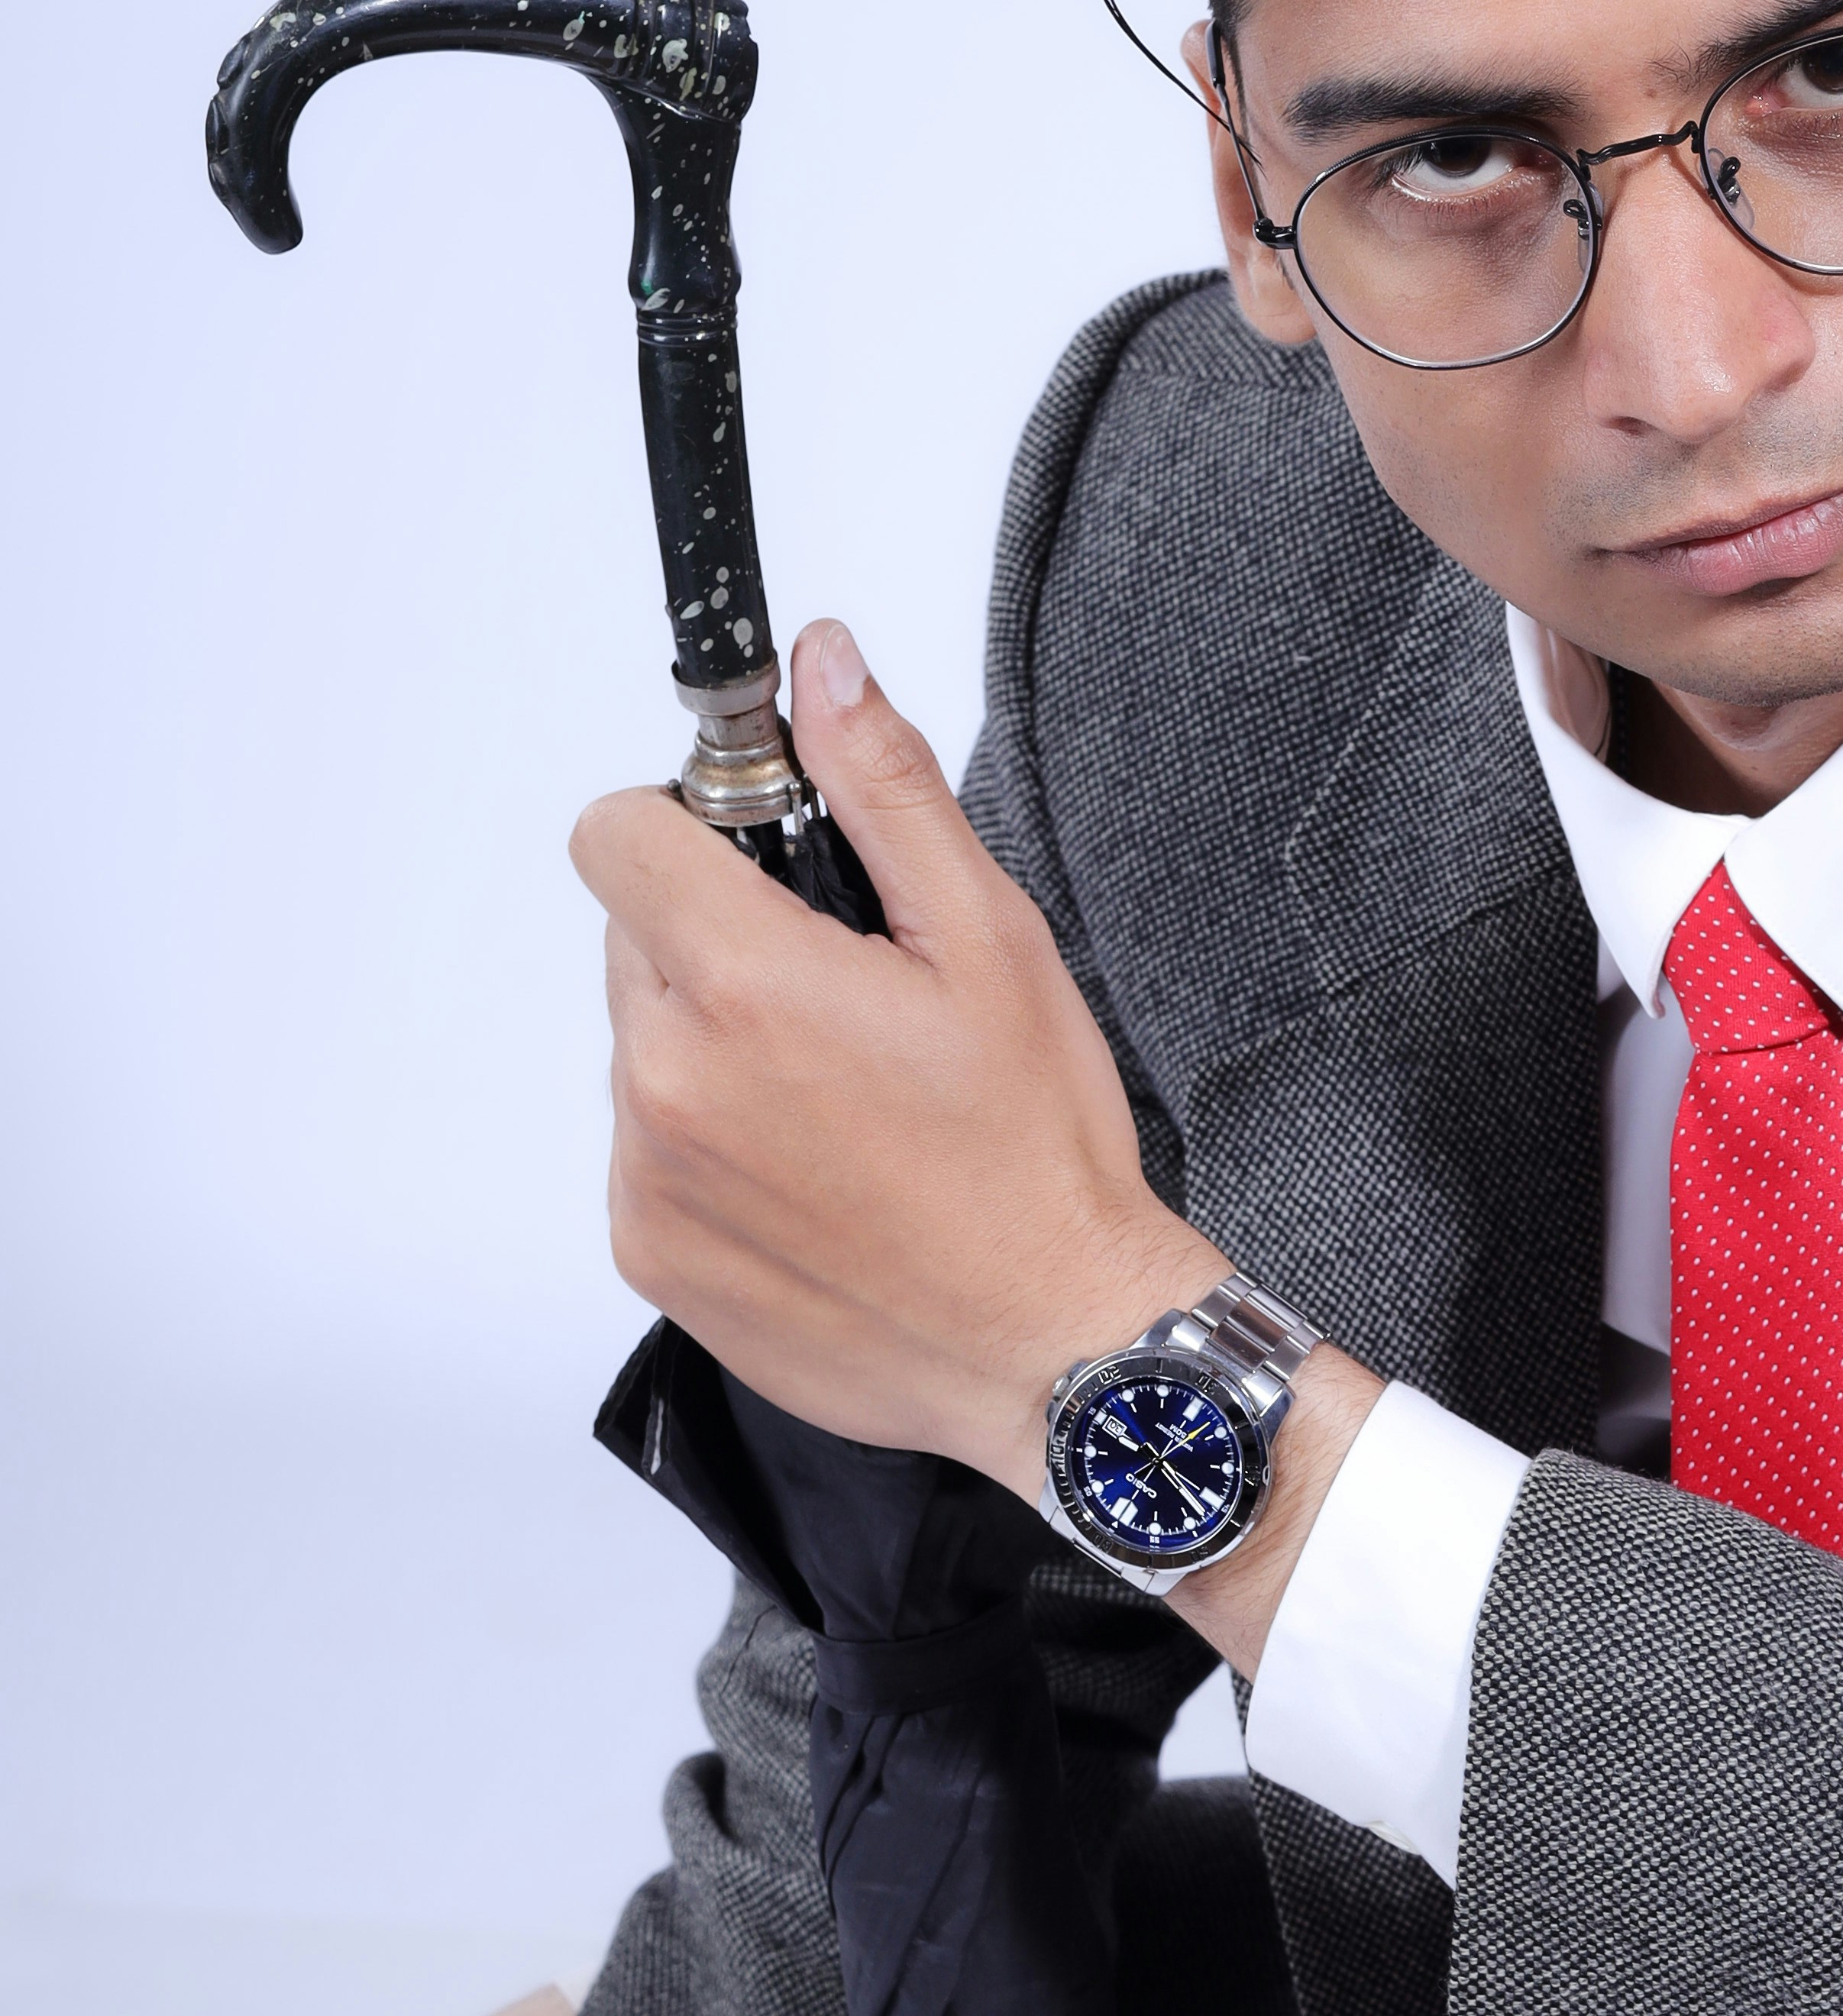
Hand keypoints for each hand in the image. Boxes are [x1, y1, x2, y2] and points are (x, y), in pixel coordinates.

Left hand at [571, 619, 1194, 1494]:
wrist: (1051, 1349)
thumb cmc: (1038, 1156)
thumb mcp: (990, 942)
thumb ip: (884, 790)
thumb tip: (821, 666)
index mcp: (746, 982)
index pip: (617, 834)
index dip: (690, 829)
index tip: (764, 867)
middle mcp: (670, 1079)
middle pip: (636, 942)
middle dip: (722, 948)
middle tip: (847, 1009)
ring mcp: (649, 1176)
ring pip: (646, 1050)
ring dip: (720, 1052)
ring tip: (845, 1111)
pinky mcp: (650, 1253)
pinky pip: (650, 1153)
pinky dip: (716, 1151)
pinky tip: (821, 1182)